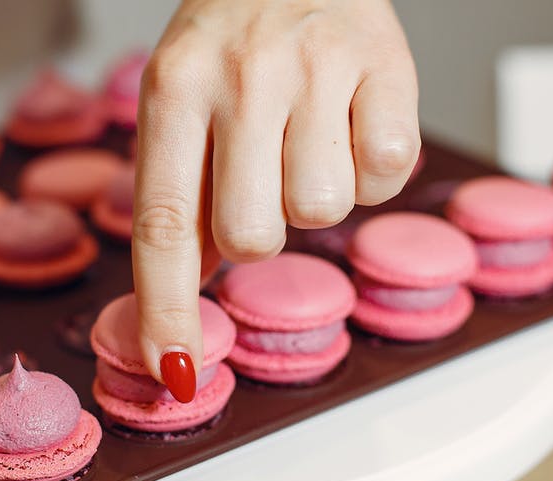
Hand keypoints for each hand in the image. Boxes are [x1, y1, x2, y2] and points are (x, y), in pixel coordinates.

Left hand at [132, 0, 419, 396]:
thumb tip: (188, 303)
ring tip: (308, 140)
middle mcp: (242, 77)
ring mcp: (318, 67)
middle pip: (252, 236)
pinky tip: (351, 126)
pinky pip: (386, 176)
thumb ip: (183, 194)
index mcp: (173, 90)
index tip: (174, 372)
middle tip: (262, 179)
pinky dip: (371, 172)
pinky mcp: (388, 64)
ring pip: (322, 211)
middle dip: (258, 232)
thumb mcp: (181, 98)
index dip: (167, 309)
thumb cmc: (232, 38)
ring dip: (316, 196)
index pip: (164, 224)